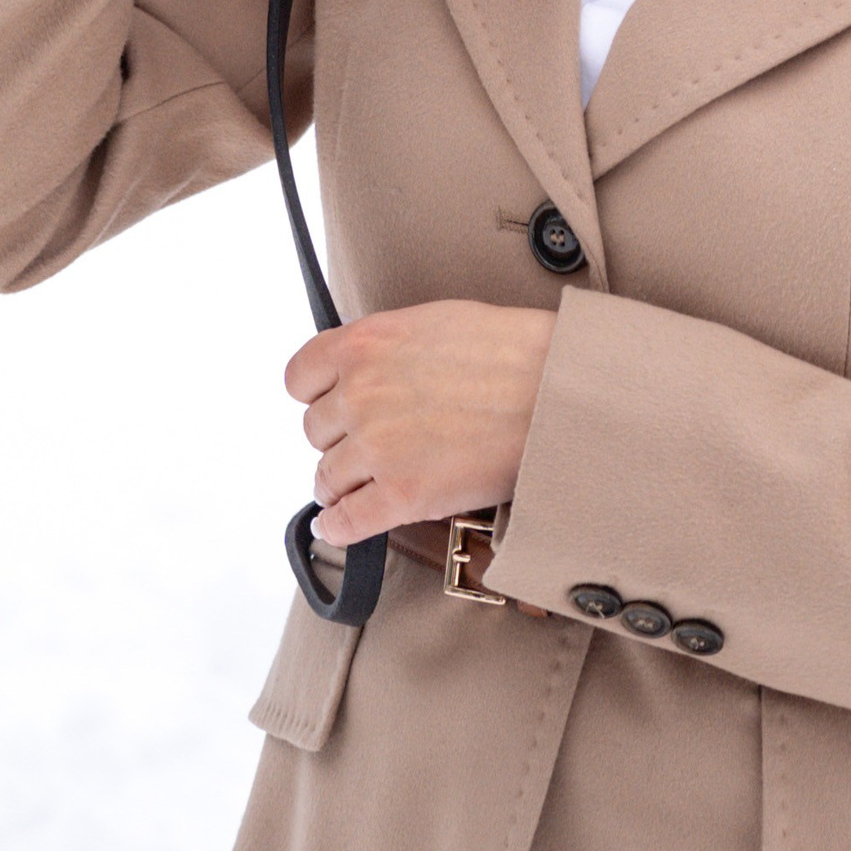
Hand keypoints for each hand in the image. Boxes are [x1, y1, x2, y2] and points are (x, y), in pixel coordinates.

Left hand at [285, 302, 556, 546]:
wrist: (551, 390)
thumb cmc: (506, 350)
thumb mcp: (429, 322)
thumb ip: (383, 348)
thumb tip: (365, 370)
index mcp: (363, 344)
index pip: (299, 379)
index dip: (317, 395)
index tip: (331, 405)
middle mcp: (359, 394)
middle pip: (315, 431)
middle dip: (340, 438)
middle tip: (371, 442)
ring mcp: (377, 447)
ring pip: (326, 477)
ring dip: (342, 483)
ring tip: (362, 485)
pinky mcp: (401, 496)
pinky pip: (345, 522)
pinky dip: (338, 527)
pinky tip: (339, 526)